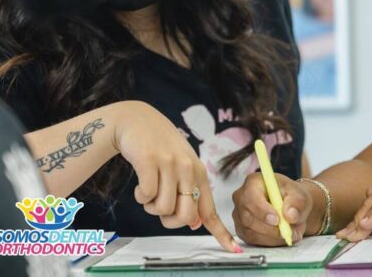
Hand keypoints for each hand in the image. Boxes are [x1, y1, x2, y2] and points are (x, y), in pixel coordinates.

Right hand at [111, 101, 240, 251]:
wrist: (137, 121)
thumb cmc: (160, 149)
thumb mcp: (181, 167)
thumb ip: (189, 193)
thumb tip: (194, 224)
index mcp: (200, 173)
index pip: (210, 210)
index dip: (221, 232)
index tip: (234, 250)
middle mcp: (189, 169)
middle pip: (184, 217)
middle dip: (168, 220)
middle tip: (159, 206)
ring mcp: (170, 164)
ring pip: (163, 209)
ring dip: (150, 206)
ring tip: (149, 189)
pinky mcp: (150, 160)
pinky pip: (146, 195)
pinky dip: (140, 196)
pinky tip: (140, 183)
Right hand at [232, 172, 310, 245]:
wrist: (291, 207)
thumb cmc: (292, 197)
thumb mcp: (300, 195)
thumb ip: (297, 203)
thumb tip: (290, 215)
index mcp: (253, 182)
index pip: (251, 196)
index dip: (262, 210)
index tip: (277, 220)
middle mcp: (241, 198)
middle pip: (248, 217)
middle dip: (270, 228)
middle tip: (290, 231)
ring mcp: (239, 215)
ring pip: (251, 232)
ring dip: (273, 237)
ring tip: (292, 233)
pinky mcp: (242, 230)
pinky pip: (253, 240)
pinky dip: (270, 242)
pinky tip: (283, 237)